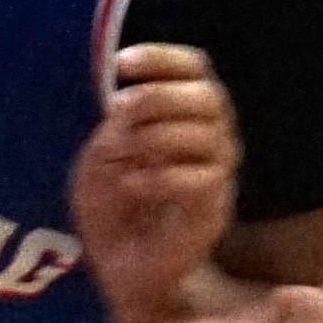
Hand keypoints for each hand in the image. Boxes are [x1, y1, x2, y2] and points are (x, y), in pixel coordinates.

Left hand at [68, 43, 243, 322]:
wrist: (119, 264)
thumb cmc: (113, 204)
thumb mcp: (104, 152)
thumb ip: (121, 123)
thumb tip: (131, 103)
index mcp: (186, 113)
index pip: (195, 67)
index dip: (163, 57)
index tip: (121, 64)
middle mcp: (212, 138)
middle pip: (210, 96)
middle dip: (161, 95)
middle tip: (121, 109)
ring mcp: (218, 174)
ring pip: (211, 135)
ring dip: (158, 136)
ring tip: (124, 154)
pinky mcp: (215, 210)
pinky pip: (205, 180)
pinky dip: (163, 176)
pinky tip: (133, 184)